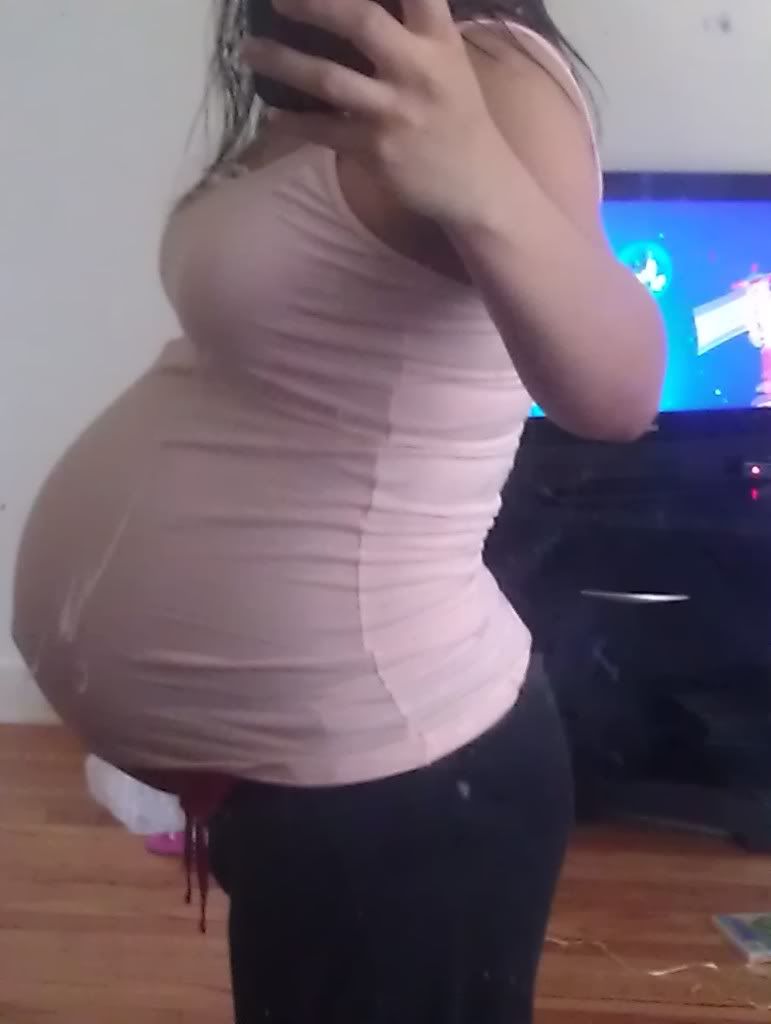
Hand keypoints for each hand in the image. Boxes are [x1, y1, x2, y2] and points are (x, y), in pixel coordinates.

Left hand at [240, 0, 516, 228]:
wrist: (477, 185)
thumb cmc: (456, 117)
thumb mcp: (447, 62)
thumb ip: (413, 31)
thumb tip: (355, 12)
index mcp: (438, 40)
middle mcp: (417, 69)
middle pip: (359, 20)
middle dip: (312, 3)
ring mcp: (394, 111)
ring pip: (327, 79)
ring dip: (281, 63)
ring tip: (250, 51)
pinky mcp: (376, 149)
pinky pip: (323, 130)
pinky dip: (293, 121)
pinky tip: (273, 111)